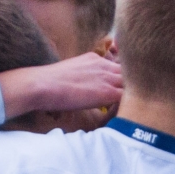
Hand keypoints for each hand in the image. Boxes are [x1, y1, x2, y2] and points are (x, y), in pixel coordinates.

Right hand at [0, 51, 121, 119]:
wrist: (42, 85)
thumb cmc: (47, 83)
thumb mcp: (69, 73)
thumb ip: (81, 77)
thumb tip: (80, 89)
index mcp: (94, 59)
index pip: (116, 67)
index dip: (120, 78)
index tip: (119, 88)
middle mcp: (104, 65)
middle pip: (129, 72)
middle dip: (130, 84)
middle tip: (132, 98)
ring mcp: (108, 78)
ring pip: (132, 84)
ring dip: (131, 94)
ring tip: (130, 107)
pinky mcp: (108, 92)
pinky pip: (128, 98)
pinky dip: (127, 106)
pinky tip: (122, 114)